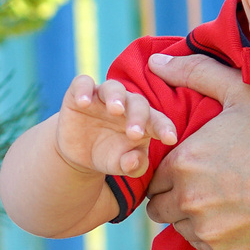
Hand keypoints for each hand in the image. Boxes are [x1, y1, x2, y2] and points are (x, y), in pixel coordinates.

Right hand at [53, 75, 178, 178]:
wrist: (79, 153)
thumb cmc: (109, 155)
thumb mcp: (121, 164)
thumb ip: (133, 165)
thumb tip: (133, 161)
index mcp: (144, 121)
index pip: (158, 120)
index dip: (164, 128)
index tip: (170, 139)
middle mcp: (127, 104)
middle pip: (138, 102)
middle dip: (138, 117)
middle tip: (134, 134)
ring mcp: (104, 96)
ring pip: (113, 87)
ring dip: (116, 97)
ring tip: (115, 110)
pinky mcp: (80, 93)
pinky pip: (83, 84)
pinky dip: (84, 90)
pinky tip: (83, 102)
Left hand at [141, 52, 249, 249]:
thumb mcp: (244, 95)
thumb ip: (195, 74)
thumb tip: (156, 61)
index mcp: (185, 161)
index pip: (154, 174)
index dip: (173, 170)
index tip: (199, 165)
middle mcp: (189, 201)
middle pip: (161, 206)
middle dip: (179, 195)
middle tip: (215, 183)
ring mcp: (208, 232)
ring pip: (183, 228)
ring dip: (197, 217)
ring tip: (233, 199)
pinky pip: (207, 247)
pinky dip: (219, 236)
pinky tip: (246, 217)